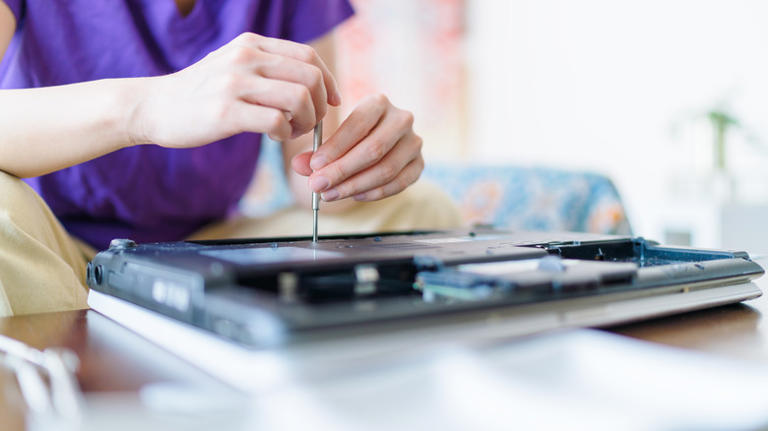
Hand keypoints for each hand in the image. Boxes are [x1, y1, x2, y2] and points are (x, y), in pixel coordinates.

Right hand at [129, 32, 339, 147]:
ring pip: (300, 98)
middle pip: (311, 77)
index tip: (332, 102)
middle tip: (309, 123)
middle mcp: (245, 57)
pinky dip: (286, 133)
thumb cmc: (200, 93)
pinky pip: (277, 121)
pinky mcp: (225, 111)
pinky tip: (274, 136)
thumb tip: (311, 83)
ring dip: (306, 121)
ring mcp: (234, 82)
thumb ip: (267, 67)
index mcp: (251, 44)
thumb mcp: (233, 66)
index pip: (309, 56)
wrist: (153, 107)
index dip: (329, 81)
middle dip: (321, 106)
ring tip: (291, 131)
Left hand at [291, 94, 423, 201]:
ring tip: (330, 194)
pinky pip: (398, 184)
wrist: (380, 142)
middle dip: (342, 171)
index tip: (315, 165)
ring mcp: (414, 142)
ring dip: (355, 186)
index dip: (336, 147)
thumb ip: (316, 153)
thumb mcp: (332, 140)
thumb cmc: (351, 138)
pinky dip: (374, 193)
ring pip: (386, 169)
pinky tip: (354, 196)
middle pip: (373, 149)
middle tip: (318, 185)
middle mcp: (402, 119)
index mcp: (379, 102)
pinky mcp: (419, 164)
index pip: (358, 124)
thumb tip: (300, 166)